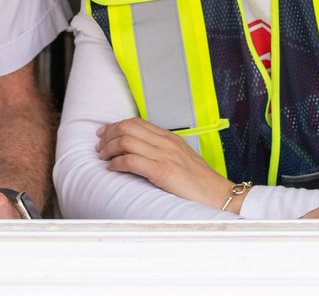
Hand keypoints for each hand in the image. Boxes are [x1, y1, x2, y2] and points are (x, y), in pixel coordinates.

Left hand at [97, 118, 231, 209]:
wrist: (218, 195)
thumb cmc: (199, 182)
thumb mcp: (181, 158)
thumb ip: (162, 151)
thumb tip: (139, 152)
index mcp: (170, 137)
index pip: (137, 122)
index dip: (115, 126)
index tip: (104, 133)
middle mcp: (166, 142)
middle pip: (127, 127)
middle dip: (108, 135)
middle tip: (100, 147)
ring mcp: (164, 156)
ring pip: (126, 141)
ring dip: (109, 149)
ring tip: (103, 158)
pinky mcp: (162, 172)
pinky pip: (131, 161)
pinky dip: (116, 163)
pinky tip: (112, 169)